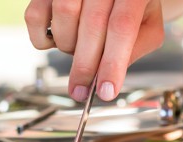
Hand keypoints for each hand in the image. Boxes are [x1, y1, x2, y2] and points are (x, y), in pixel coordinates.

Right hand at [24, 0, 164, 101]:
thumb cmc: (132, 5)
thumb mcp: (147, 23)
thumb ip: (137, 47)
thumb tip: (110, 76)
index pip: (122, 27)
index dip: (112, 63)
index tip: (106, 92)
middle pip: (92, 25)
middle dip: (86, 66)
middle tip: (82, 91)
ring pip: (63, 17)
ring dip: (68, 46)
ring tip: (79, 49)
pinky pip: (35, 17)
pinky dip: (42, 39)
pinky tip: (57, 41)